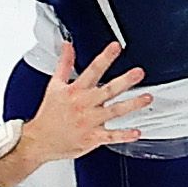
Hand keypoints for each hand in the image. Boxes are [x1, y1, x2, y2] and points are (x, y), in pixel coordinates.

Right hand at [0, 41, 156, 186]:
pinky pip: (111, 137)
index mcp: (75, 91)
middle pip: (107, 90)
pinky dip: (124, 135)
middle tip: (138, 72)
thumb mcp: (54, 86)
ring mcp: (90, 122)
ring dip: (132, 105)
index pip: (92, 70)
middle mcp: (84, 105)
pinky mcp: (92, 138)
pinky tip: (137, 132)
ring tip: (147, 98)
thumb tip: (68, 46)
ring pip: (114, 112)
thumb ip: (64, 64)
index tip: (116, 47)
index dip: (104, 58)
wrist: (40, 141)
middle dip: (124, 81)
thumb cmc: (49, 114)